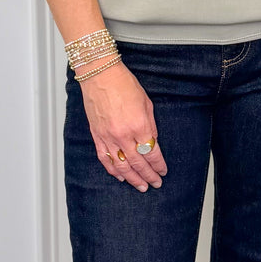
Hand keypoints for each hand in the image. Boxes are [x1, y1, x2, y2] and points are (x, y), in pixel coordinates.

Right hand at [78, 61, 167, 191]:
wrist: (100, 75)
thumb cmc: (123, 84)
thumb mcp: (147, 103)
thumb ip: (150, 126)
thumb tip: (153, 143)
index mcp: (139, 126)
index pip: (152, 153)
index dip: (158, 165)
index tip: (163, 172)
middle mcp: (123, 135)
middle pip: (138, 163)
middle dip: (149, 176)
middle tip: (155, 184)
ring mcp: (108, 137)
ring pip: (121, 166)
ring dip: (132, 178)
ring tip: (141, 186)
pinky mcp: (97, 135)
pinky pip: (104, 158)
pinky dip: (113, 170)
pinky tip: (120, 176)